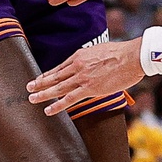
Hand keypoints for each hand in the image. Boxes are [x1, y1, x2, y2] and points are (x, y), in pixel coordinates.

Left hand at [27, 38, 142, 116]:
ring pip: (57, 87)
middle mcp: (77, 66)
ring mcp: (82, 77)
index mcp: (79, 56)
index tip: (39, 79)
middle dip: (40, 83)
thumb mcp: (100, 51)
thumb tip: (90, 64)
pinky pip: (69, 99)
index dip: (47, 74)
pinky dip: (57, 105)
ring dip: (43, 94)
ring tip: (32, 98)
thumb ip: (90, 59)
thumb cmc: (121, 53)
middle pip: (54, 76)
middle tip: (28, 88)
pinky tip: (48, 110)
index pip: (59, 68)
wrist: (132, 57)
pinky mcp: (89, 88)